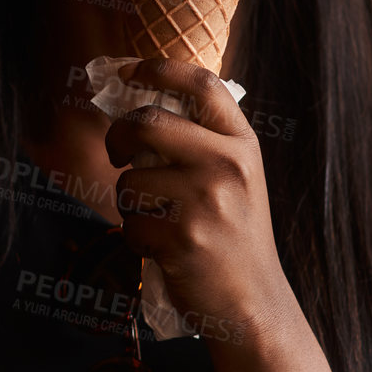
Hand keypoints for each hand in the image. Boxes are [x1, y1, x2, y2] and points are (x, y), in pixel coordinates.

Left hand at [103, 57, 296, 345]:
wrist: (254, 302)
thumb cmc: (234, 235)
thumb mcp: (237, 178)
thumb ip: (203, 141)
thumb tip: (139, 105)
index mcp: (243, 145)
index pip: (201, 85)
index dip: (160, 69)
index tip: (132, 71)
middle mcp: (228, 165)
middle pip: (147, 122)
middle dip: (118, 136)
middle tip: (117, 152)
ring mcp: (206, 201)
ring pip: (130, 180)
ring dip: (129, 204)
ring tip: (158, 222)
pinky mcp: (182, 238)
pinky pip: (129, 223)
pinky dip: (134, 238)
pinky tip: (162, 249)